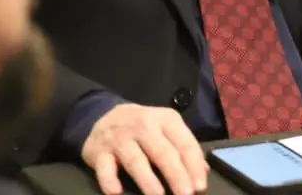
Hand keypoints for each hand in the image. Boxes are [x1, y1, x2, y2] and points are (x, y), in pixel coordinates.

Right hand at [81, 104, 207, 194]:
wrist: (103, 115)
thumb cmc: (143, 127)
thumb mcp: (166, 128)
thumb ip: (183, 147)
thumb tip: (202, 170)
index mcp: (166, 119)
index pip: (184, 143)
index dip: (193, 165)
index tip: (199, 186)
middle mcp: (143, 126)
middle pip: (163, 152)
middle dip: (176, 175)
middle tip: (185, 194)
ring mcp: (120, 138)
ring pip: (136, 160)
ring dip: (148, 179)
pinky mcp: (99, 151)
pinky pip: (104, 168)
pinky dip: (109, 180)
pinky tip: (116, 192)